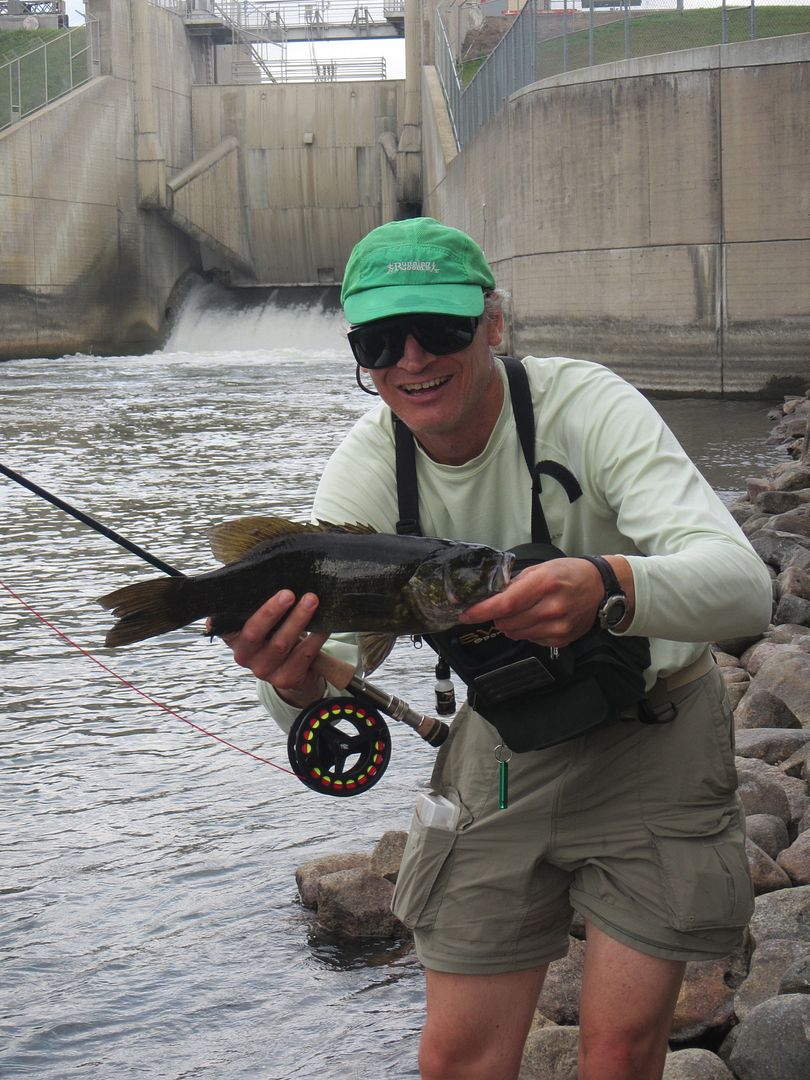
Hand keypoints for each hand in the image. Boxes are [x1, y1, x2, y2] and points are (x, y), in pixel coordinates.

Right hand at [217, 590, 329, 707]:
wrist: (293, 667)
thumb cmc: (275, 632)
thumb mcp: (262, 619)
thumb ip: (253, 600)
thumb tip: (248, 570)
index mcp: (233, 637)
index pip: (224, 623)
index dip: (224, 614)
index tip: (239, 593)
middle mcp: (243, 656)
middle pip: (254, 633)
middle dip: (271, 611)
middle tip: (288, 593)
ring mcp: (264, 670)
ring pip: (281, 644)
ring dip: (298, 619)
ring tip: (311, 600)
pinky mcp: (285, 679)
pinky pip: (303, 657)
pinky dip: (315, 639)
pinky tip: (323, 625)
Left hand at [459, 557, 607, 646]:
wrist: (600, 588)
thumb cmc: (568, 574)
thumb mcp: (541, 569)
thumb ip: (514, 584)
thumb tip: (489, 597)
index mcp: (544, 584)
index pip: (506, 603)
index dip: (482, 611)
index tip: (465, 614)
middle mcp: (551, 607)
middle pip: (507, 621)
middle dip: (497, 615)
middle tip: (503, 606)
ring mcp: (557, 626)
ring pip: (515, 633)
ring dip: (511, 624)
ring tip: (524, 611)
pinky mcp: (560, 639)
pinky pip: (529, 639)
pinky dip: (526, 631)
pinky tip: (538, 619)